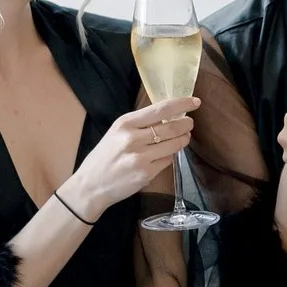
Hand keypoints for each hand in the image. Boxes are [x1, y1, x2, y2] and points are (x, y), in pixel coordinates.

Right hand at [58, 97, 197, 219]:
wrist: (91, 185)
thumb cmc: (105, 157)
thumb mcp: (117, 133)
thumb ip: (140, 124)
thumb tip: (169, 115)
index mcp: (125, 123)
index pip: (161, 109)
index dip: (182, 103)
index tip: (195, 101)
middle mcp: (133, 138)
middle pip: (172, 127)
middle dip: (186, 124)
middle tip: (189, 123)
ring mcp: (141, 157)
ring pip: (174, 144)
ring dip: (183, 140)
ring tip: (183, 137)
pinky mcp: (146, 173)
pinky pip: (168, 160)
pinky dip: (170, 156)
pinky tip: (165, 154)